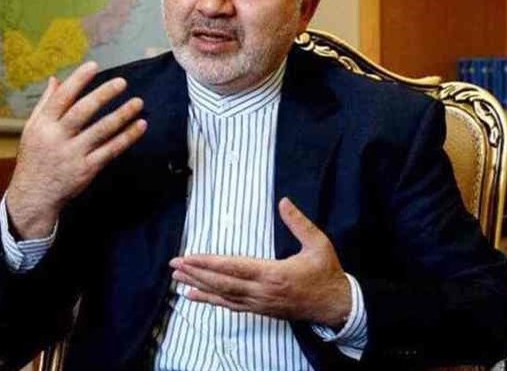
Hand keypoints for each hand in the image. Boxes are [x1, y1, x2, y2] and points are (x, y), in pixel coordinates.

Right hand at [6, 61, 146, 238]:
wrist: (34, 195)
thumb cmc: (34, 158)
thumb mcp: (32, 129)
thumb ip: (45, 104)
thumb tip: (55, 79)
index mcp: (43, 125)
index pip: (61, 98)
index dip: (78, 80)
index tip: (94, 66)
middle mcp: (57, 138)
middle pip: (82, 112)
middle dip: (103, 95)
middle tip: (122, 82)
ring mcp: (73, 155)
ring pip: (100, 131)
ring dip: (121, 115)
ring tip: (137, 103)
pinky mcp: (86, 170)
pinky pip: (110, 151)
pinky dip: (126, 138)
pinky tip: (139, 126)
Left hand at [170, 197, 350, 326]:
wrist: (336, 306)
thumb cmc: (327, 273)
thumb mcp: (319, 244)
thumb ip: (299, 223)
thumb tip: (284, 201)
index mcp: (273, 273)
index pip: (233, 267)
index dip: (209, 262)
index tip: (189, 256)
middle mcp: (262, 291)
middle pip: (222, 283)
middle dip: (196, 273)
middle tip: (174, 265)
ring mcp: (259, 303)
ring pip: (223, 296)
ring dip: (198, 286)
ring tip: (177, 278)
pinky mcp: (260, 310)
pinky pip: (230, 306)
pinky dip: (210, 300)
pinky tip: (194, 296)